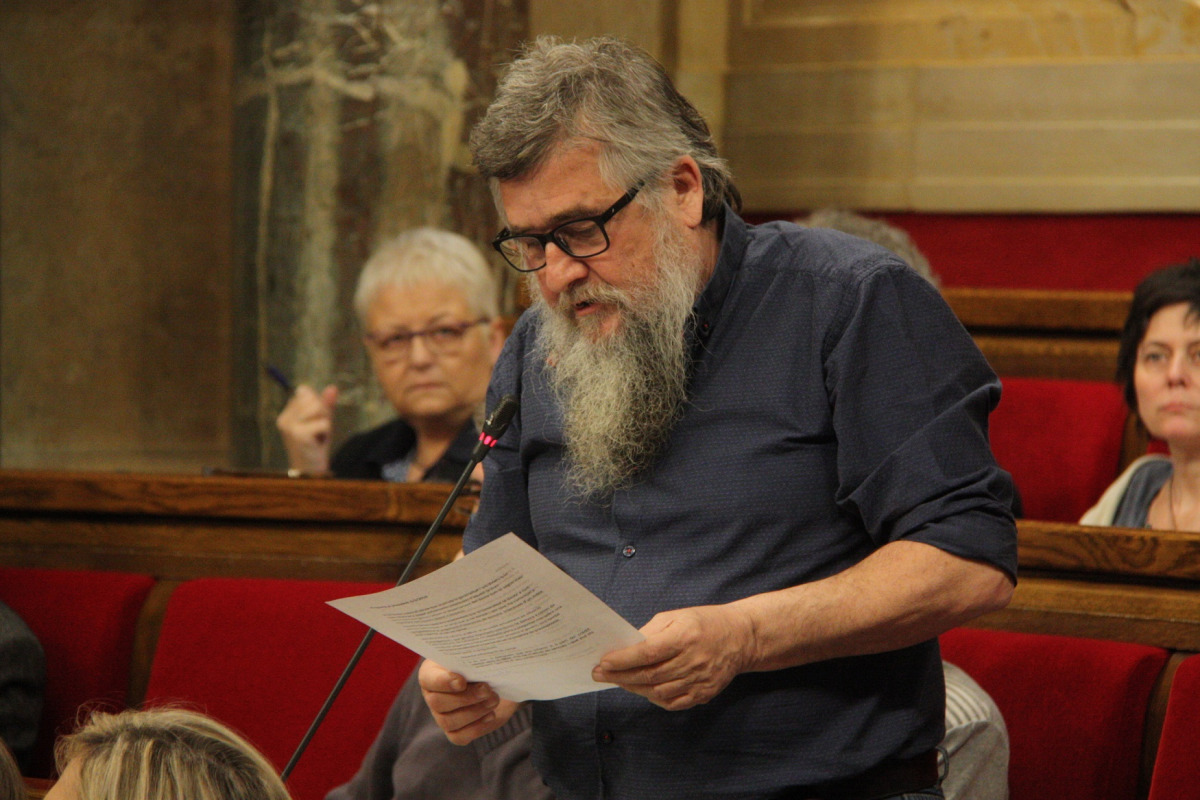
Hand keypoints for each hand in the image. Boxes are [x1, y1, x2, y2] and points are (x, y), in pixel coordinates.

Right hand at [275, 384, 337, 473]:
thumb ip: (326, 404)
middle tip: (319, 429)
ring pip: (318, 408)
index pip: (305, 391)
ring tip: (319, 435)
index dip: (318, 403)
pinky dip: (326, 432)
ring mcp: (290, 427)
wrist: (310, 471)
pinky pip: (323, 423)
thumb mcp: (321, 421)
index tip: (315, 420)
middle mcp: (285, 418)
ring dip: (325, 422)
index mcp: (286, 413)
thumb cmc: (315, 445)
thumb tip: (333, 387)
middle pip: (312, 398)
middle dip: (322, 412)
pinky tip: (319, 442)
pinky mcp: (299, 435)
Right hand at [418, 659, 519, 744]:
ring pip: (448, 721)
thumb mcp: (477, 654)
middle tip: (487, 689)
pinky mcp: (455, 731)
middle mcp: (432, 695)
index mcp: (432, 672)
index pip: (428, 679)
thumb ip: (472, 655)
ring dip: (474, 712)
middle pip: (437, 703)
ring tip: (493, 700)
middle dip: (466, 697)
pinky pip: (459, 737)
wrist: (497, 680)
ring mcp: (442, 716)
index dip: (443, 682)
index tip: (462, 681)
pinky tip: (491, 715)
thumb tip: (480, 655)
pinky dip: (477, 727)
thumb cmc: (482, 662)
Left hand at [591, 605, 755, 710]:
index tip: (603, 662)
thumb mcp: (676, 616)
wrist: (741, 637)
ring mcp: (699, 681)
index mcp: (684, 637)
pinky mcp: (704, 694)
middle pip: (649, 675)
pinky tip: (643, 690)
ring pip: (658, 692)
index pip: (647, 653)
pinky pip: (672, 703)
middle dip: (620, 675)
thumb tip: (625, 647)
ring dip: (633, 688)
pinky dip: (653, 698)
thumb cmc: (704, 622)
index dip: (622, 659)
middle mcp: (692, 661)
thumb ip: (651, 632)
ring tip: (618, 680)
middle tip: (599, 674)